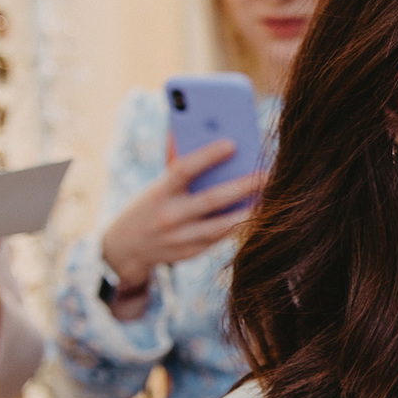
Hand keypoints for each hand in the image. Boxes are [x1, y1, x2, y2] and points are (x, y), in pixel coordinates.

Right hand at [99, 140, 265, 298]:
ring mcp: (180, 239)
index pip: (183, 170)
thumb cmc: (150, 206)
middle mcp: (169, 217)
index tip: (232, 143)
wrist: (125, 247)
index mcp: (159, 194)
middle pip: (211, 200)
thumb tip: (211, 146)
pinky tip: (258, 214)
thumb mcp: (157, 186)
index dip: (207, 156)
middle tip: (269, 174)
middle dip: (243, 187)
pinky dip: (239, 226)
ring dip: (249, 212)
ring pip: (222, 225)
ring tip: (271, 198)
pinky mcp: (191, 254)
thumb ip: (180, 171)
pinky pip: (220, 239)